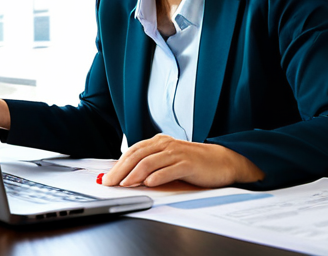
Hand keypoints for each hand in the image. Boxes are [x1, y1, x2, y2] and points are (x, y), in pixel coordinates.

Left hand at [102, 134, 263, 187]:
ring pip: (150, 162)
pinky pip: (169, 169)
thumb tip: (126, 177)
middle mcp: (165, 145)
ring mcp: (177, 153)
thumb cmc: (193, 163)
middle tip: (110, 182)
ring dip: (135, 174)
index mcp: (159, 142)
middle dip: (121, 170)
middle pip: (137, 156)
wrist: (221, 161)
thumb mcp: (168, 161)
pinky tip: (149, 183)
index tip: (106, 177)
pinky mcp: (188, 164)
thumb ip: (150, 166)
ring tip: (125, 184)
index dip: (118, 164)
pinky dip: (157, 176)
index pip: (132, 152)